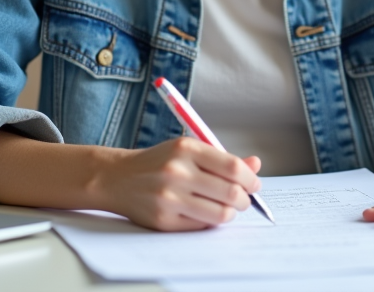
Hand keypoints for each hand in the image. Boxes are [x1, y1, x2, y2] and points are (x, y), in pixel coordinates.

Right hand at [94, 137, 261, 231]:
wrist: (118, 178)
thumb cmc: (159, 162)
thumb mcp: (188, 149)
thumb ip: (222, 158)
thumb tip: (256, 164)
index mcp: (186, 148)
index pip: (233, 167)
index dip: (251, 178)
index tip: (254, 184)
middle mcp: (177, 171)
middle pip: (231, 193)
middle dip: (245, 199)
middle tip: (244, 199)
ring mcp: (169, 198)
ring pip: (221, 214)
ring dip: (231, 213)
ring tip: (227, 208)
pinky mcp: (164, 220)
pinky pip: (202, 225)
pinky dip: (211, 221)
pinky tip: (206, 212)